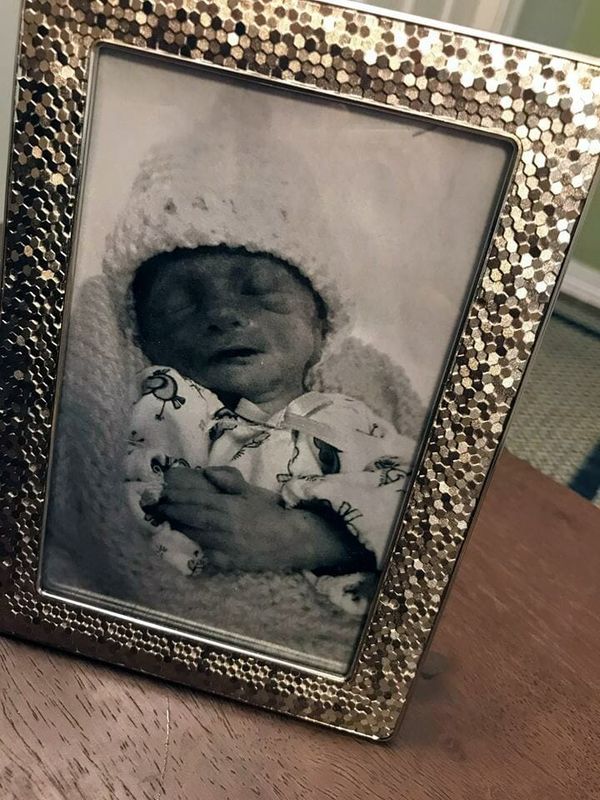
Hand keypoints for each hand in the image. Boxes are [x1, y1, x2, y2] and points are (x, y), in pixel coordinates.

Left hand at [158, 466, 370, 571]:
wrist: (291, 540)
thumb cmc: (271, 512)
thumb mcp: (252, 491)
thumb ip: (230, 480)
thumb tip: (206, 472)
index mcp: (230, 506)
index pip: (197, 499)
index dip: (178, 496)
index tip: (163, 491)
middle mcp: (225, 526)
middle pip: (192, 517)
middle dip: (172, 510)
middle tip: (155, 504)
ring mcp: (225, 546)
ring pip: (196, 534)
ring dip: (179, 526)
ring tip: (165, 518)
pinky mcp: (228, 562)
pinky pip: (206, 552)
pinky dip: (195, 544)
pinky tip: (185, 538)